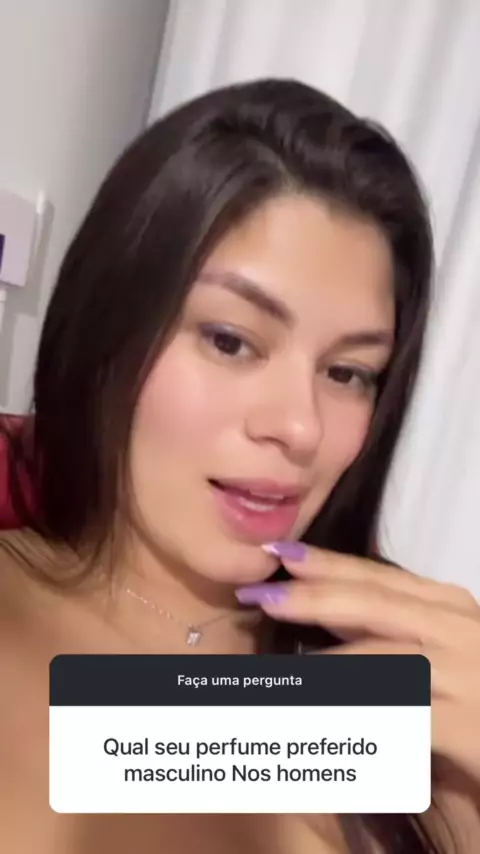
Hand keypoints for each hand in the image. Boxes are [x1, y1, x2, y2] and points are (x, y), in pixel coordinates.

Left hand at [236, 542, 479, 786]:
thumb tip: (320, 609)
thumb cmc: (472, 695)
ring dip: (320, 663)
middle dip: (313, 598)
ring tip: (272, 665)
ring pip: (379, 659)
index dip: (326, 565)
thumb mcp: (434, 649)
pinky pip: (393, 714)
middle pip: (375, 605)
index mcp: (447, 606)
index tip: (278, 552)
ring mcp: (465, 674)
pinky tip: (311, 718)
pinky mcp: (467, 725)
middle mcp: (458, 629)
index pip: (378, 577)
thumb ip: (384, 629)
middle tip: (261, 595)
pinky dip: (348, 714)